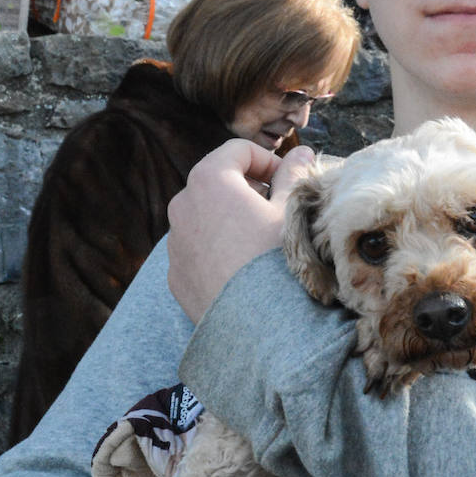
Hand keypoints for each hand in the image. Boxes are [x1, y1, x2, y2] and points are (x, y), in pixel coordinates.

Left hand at [167, 140, 315, 322]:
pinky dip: (215, 252)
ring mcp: (174, 243)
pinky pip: (196, 252)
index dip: (267, 159)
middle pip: (216, 182)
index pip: (237, 151)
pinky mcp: (175, 276)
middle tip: (275, 209)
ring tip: (258, 243)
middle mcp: (182, 205)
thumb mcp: (291, 212)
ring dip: (228, 220)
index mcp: (209, 180)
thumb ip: (293, 176)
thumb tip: (301, 153)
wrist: (256, 325)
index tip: (286, 179)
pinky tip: (242, 272)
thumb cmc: (275, 260)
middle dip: (246, 189)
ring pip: (203, 218)